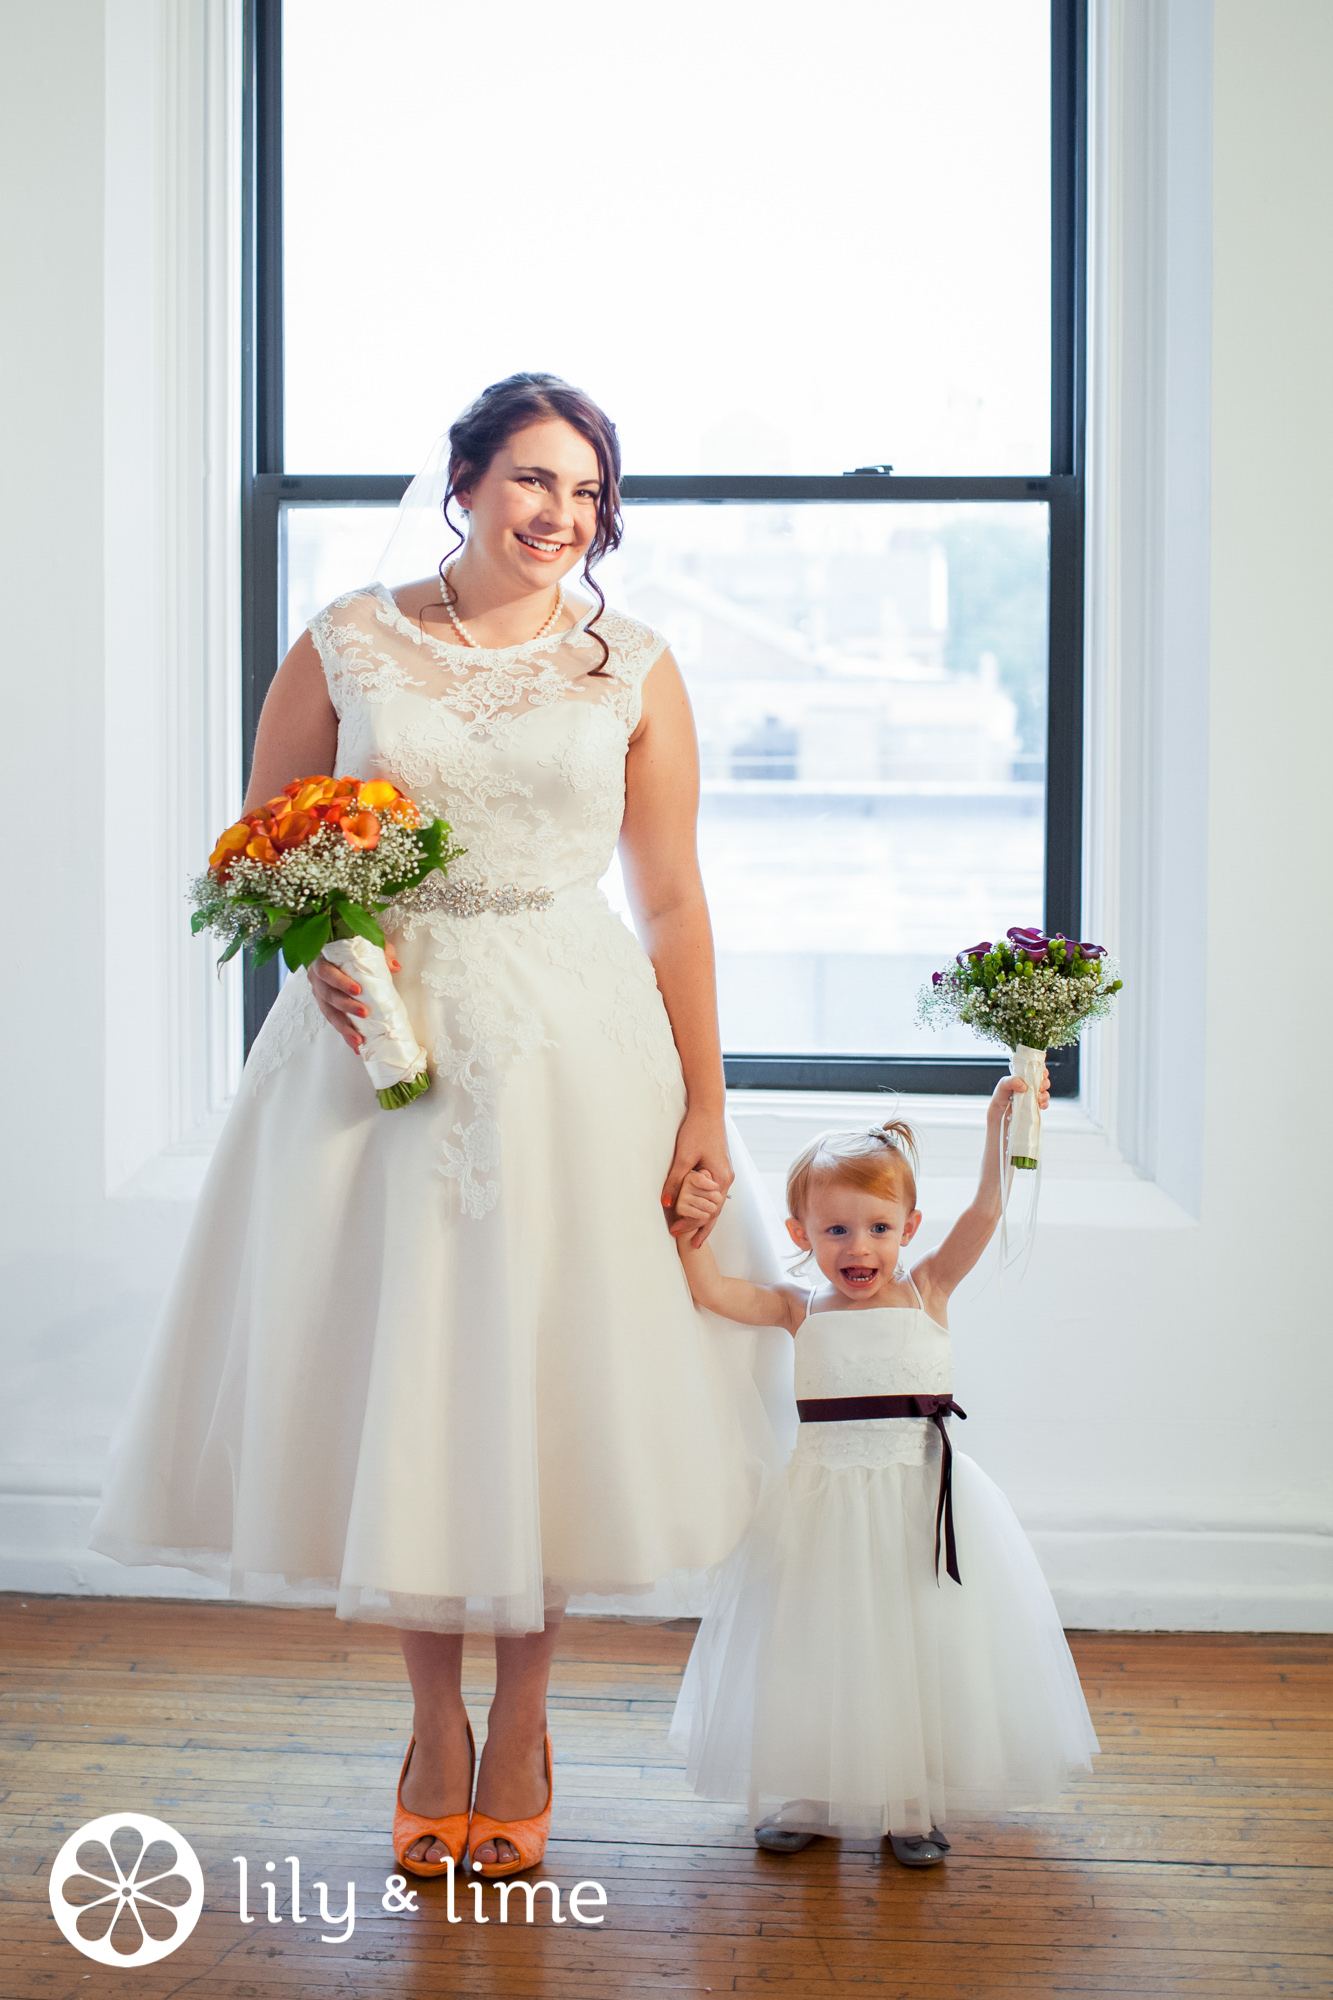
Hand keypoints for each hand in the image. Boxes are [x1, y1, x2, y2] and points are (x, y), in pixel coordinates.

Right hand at [308, 943, 401, 1051]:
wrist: (338, 949)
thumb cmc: (352, 946)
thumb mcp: (368, 942)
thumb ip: (382, 952)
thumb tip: (395, 967)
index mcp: (322, 959)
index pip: (327, 971)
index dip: (340, 981)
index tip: (358, 990)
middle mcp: (316, 977)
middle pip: (328, 994)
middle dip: (346, 1006)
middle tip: (364, 1013)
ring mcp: (319, 992)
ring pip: (328, 1012)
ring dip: (343, 1027)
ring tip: (358, 1039)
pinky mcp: (325, 1005)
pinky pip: (333, 1021)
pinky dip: (344, 1033)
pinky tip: (356, 1045)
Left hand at [661, 1110, 733, 1246]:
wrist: (708, 1110)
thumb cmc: (697, 1131)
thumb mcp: (683, 1157)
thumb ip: (675, 1181)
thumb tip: (666, 1203)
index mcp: (720, 1179)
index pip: (708, 1212)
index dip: (691, 1224)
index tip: (675, 1232)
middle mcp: (726, 1179)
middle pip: (714, 1211)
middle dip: (699, 1226)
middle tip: (683, 1239)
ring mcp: (724, 1174)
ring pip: (715, 1204)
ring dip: (704, 1218)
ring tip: (693, 1233)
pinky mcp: (719, 1167)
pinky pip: (714, 1193)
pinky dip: (707, 1204)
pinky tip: (699, 1209)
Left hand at [990, 1064, 1051, 1118]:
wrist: (998, 1112)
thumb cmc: (1001, 1095)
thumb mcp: (1003, 1084)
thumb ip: (1012, 1081)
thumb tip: (1024, 1086)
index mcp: (1025, 1078)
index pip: (1037, 1072)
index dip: (1042, 1072)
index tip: (1042, 1074)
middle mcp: (1031, 1087)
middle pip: (1044, 1082)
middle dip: (1045, 1083)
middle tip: (1040, 1087)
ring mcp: (1033, 1097)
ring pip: (1045, 1094)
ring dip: (1044, 1095)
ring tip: (1038, 1098)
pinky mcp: (1034, 1107)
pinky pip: (1044, 1105)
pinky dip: (1044, 1104)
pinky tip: (1038, 1105)